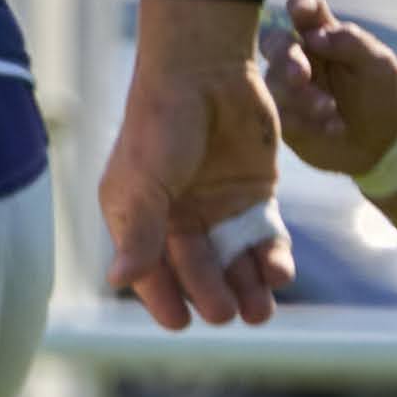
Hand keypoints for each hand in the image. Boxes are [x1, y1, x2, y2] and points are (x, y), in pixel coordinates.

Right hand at [100, 0, 290, 330]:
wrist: (206, 73)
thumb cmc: (161, 124)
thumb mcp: (144, 182)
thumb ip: (139, 233)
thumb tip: (118, 280)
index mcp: (137, 214)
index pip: (149, 267)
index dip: (163, 297)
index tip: (181, 323)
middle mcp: (175, 216)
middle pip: (195, 268)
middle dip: (210, 294)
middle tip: (227, 315)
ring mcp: (216, 206)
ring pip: (233, 260)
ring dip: (246, 287)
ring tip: (261, 312)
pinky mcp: (255, 194)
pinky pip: (265, 236)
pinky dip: (272, 258)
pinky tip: (278, 274)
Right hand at [265, 0, 396, 176]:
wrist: (375, 145)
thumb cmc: (379, 96)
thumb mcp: (380, 65)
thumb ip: (353, 42)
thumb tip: (314, 36)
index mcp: (323, 35)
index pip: (306, 8)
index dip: (299, 3)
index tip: (299, 9)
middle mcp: (298, 55)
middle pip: (275, 42)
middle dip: (286, 58)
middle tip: (301, 77)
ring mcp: (284, 85)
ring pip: (275, 82)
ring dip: (302, 97)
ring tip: (331, 111)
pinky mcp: (278, 114)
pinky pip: (277, 113)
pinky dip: (305, 121)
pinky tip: (330, 128)